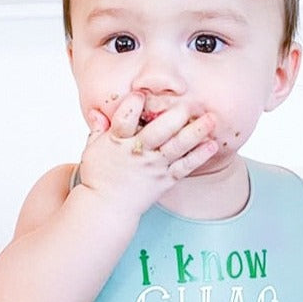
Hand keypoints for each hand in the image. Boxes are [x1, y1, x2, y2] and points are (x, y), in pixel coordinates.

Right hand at [77, 92, 217, 215]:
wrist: (107, 208)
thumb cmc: (99, 177)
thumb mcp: (91, 150)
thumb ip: (98, 129)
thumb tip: (96, 111)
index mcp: (117, 142)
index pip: (125, 118)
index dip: (133, 103)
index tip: (140, 93)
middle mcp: (138, 153)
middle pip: (158, 131)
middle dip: (174, 116)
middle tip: (188, 104)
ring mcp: (153, 167)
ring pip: (177, 146)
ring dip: (195, 132)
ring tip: (211, 119)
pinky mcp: (165, 180)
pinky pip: (185, 167)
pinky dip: (199, 156)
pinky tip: (211, 145)